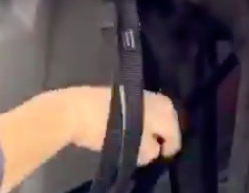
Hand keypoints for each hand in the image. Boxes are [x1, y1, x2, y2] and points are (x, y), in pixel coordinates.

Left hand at [57, 86, 181, 164]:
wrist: (73, 110)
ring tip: (141, 139)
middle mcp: (155, 97)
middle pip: (168, 118)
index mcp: (162, 111)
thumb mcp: (133, 149)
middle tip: (154, 147)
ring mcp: (139, 91)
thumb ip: (150, 151)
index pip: (175, 133)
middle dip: (163, 132)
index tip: (161, 157)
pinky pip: (142, 106)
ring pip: (155, 111)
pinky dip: (141, 117)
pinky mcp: (124, 91)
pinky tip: (130, 127)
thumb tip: (154, 149)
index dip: (169, 148)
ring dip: (152, 124)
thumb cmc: (105, 130)